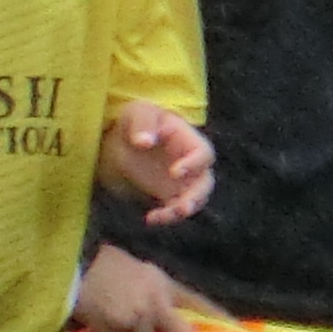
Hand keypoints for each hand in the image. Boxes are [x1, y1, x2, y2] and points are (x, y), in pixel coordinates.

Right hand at [75, 243, 199, 331]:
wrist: (71, 264)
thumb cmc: (101, 269)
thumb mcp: (138, 274)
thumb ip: (157, 297)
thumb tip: (167, 330)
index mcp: (164, 283)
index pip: (199, 305)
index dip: (221, 320)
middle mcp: (157, 297)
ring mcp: (140, 311)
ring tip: (110, 330)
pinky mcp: (119, 322)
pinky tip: (98, 329)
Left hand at [98, 100, 214, 227]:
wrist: (126, 139)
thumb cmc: (139, 120)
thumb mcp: (138, 113)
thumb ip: (142, 123)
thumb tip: (144, 142)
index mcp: (190, 141)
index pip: (203, 154)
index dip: (194, 164)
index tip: (175, 172)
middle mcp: (193, 164)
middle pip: (205, 184)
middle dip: (196, 197)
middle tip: (182, 207)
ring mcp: (184, 182)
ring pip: (193, 201)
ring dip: (180, 211)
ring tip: (160, 216)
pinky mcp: (170, 195)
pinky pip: (174, 209)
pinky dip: (165, 217)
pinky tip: (150, 219)